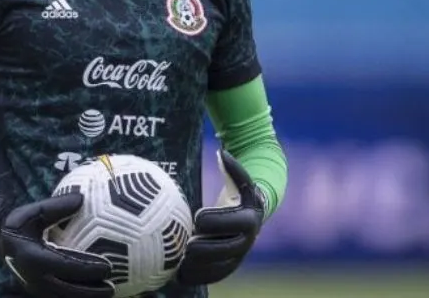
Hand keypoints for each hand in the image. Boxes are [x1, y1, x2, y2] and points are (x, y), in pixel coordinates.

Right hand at [0, 191, 114, 297]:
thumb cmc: (18, 224)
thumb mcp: (32, 212)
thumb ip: (56, 206)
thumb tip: (81, 198)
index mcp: (34, 257)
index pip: (67, 266)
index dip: (88, 269)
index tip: (108, 267)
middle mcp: (35, 277)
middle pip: (69, 290)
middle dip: (91, 291)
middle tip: (112, 286)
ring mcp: (35, 287)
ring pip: (65, 297)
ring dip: (86, 296)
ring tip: (108, 293)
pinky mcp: (37, 291)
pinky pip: (60, 296)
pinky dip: (76, 295)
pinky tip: (93, 292)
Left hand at [176, 150, 264, 285]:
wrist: (249, 215)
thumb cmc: (237, 194)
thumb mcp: (238, 180)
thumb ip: (233, 168)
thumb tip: (222, 152)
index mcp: (250, 218)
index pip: (236, 222)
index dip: (218, 220)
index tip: (197, 216)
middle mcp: (248, 240)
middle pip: (229, 249)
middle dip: (208, 248)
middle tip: (187, 244)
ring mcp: (238, 256)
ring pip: (222, 266)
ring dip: (202, 267)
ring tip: (180, 262)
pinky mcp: (227, 266)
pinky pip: (214, 276)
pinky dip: (198, 277)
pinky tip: (178, 276)